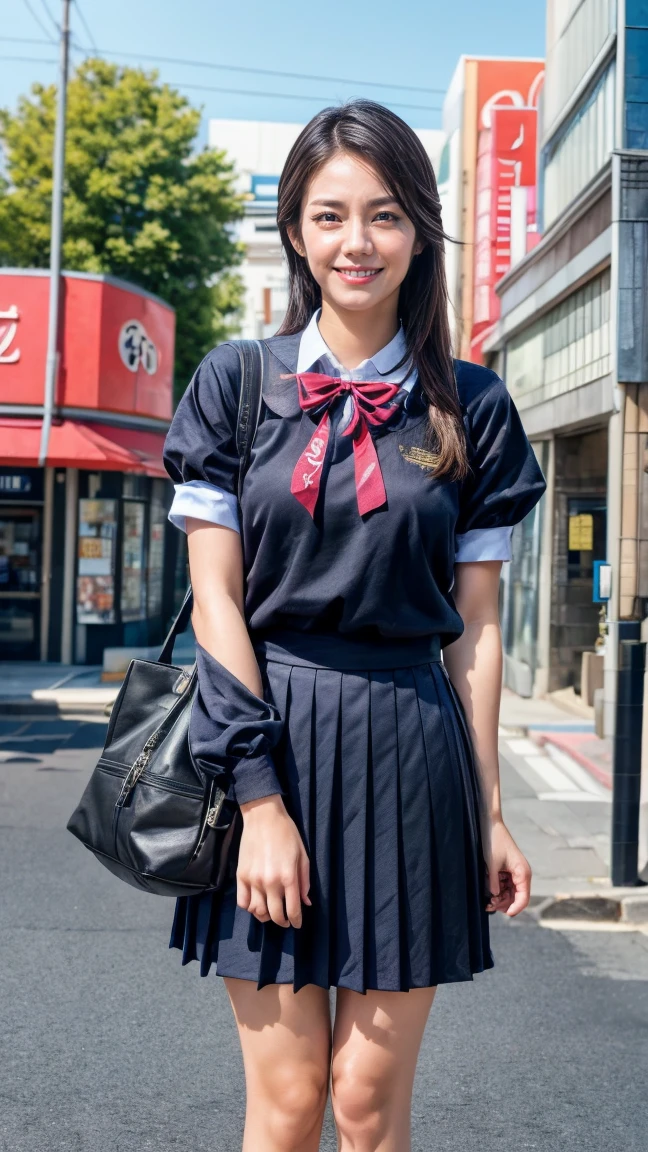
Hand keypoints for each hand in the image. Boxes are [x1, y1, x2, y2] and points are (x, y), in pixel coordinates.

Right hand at [236, 794, 311, 928]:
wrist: (263, 817)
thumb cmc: (287, 833)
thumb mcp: (303, 855)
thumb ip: (304, 881)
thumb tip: (306, 903)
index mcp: (288, 877)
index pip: (292, 910)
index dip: (296, 921)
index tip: (297, 924)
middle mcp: (270, 882)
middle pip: (275, 915)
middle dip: (282, 922)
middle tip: (286, 921)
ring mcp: (253, 880)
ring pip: (257, 911)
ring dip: (265, 916)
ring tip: (271, 912)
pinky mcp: (241, 876)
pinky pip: (242, 902)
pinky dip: (249, 908)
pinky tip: (256, 904)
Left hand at [484, 818, 530, 916]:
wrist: (490, 825)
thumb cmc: (493, 842)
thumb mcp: (492, 864)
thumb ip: (494, 882)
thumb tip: (494, 896)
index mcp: (523, 873)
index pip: (524, 898)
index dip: (515, 908)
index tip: (504, 913)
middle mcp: (522, 875)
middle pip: (517, 898)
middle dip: (505, 904)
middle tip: (489, 905)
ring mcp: (515, 873)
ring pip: (511, 893)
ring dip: (500, 899)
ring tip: (487, 901)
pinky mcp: (508, 871)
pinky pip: (506, 886)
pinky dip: (498, 891)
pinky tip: (489, 893)